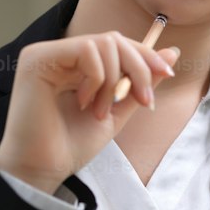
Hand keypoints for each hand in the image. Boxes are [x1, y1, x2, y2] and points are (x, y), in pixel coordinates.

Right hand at [0, 30, 181, 192]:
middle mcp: (60, 54)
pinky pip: (85, 50)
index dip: (146, 55)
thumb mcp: (117, 110)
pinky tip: (83, 102)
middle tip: (144, 101)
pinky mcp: (37, 59)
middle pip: (114, 39)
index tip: (167, 74)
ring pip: (103, 43)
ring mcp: (47, 54)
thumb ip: (139, 82)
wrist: (44, 169)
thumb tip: (172, 53)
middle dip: (139, 68)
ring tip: (100, 111)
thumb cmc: (72, 144)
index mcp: (76, 64)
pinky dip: (97, 77)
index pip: (117, 43)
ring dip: (114, 80)